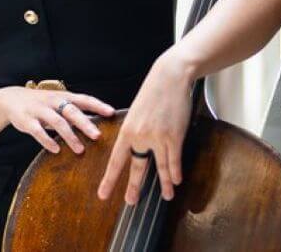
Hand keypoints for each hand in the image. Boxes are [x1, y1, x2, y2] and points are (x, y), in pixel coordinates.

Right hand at [0, 86, 115, 153]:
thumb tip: (97, 125)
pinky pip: (38, 130)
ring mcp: (39, 110)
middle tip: (97, 136)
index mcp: (63, 96)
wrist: (11, 98)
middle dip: (85, 123)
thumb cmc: (42, 103)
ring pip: (56, 122)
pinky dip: (47, 140)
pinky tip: (55, 150)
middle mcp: (52, 101)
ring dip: (69, 136)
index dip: (97, 105)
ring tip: (80, 150)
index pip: (83, 99)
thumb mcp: (58, 102)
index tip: (111, 113)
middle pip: (71, 111)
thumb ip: (74, 112)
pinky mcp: (27, 120)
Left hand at [96, 51, 194, 202]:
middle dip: (134, 187)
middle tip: (130, 202)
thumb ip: (135, 131)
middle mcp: (140, 137)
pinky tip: (177, 181)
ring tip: (167, 196)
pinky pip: (174, 159)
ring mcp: (157, 138)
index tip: (103, 193)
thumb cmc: (153, 92)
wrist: (169, 78)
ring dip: (165, 184)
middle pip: (137, 167)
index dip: (110, 179)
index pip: (116, 160)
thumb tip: (136, 146)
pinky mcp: (173, 136)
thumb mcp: (136, 112)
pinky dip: (176, 171)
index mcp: (127, 130)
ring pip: (160, 167)